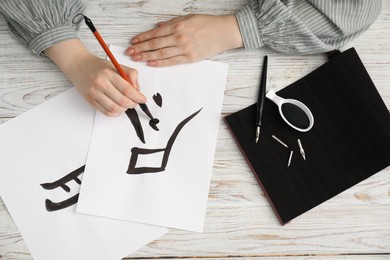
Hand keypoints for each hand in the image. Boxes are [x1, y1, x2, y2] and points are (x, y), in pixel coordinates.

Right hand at [45, 39, 145, 115]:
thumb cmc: (99, 66)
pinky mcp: (90, 100)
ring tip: (127, 104)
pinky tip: (119, 108)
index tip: (143, 99)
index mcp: (109, 74)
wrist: (78, 65)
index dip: (138, 97)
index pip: (127, 89)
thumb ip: (131, 74)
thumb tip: (137, 89)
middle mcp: (100, 84)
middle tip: (136, 102)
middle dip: (133, 104)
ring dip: (124, 109)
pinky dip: (115, 113)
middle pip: (122, 101)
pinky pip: (106, 112)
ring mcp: (94, 93)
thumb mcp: (117, 65)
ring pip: (114, 109)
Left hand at [126, 14, 242, 66]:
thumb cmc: (207, 24)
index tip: (133, 41)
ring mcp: (184, 49)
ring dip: (147, 56)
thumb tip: (158, 26)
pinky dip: (161, 63)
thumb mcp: (188, 18)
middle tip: (129, 52)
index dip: (143, 38)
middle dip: (140, 48)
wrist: (224, 33)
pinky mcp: (190, 58)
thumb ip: (172, 22)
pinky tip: (151, 63)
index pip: (155, 33)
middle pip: (155, 44)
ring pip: (161, 54)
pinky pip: (172, 61)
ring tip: (137, 58)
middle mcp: (179, 37)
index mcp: (177, 26)